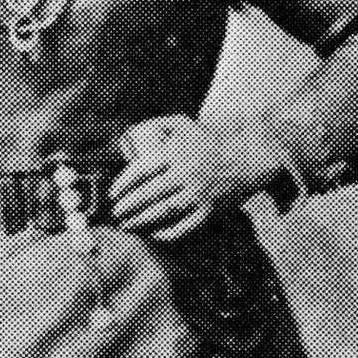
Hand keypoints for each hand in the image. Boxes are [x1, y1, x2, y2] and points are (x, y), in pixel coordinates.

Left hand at [109, 115, 283, 240]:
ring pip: (164, 211)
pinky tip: (153, 233)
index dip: (122, 184)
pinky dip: (167, 233)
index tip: (112, 194)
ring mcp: (199, 193)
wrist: (246, 158)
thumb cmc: (208, 142)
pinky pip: (184, 226)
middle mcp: (186, 173)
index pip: (141, 170)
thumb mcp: (184, 123)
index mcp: (176, 152)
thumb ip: (157, 125)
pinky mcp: (209, 210)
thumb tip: (129, 134)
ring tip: (127, 225)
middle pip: (149, 194)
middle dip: (128, 206)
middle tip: (115, 213)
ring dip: (141, 221)